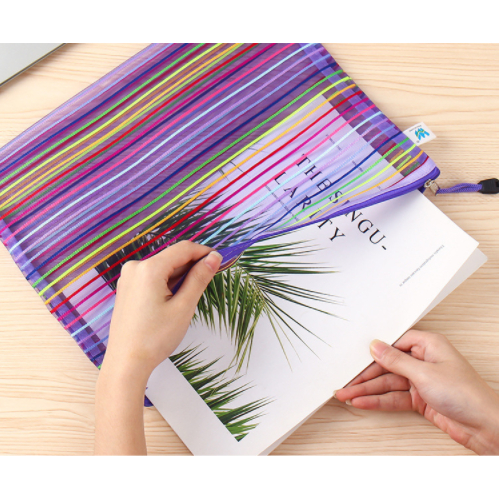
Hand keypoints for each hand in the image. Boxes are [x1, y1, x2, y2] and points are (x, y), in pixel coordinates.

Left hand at [103, 240, 222, 380]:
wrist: (126, 363)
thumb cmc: (154, 338)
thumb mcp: (184, 307)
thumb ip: (199, 278)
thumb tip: (213, 258)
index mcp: (149, 269)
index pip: (183, 249)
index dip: (204, 252)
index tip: (221, 260)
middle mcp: (135, 267)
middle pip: (172, 257)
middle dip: (193, 266)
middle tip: (211, 279)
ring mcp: (128, 278)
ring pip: (163, 268)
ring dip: (180, 276)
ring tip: (190, 297)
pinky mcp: (127, 288)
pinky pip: (153, 277)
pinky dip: (167, 283)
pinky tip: (174, 300)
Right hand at [335, 330, 498, 454]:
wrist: (486, 426)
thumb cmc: (466, 394)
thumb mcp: (425, 373)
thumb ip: (396, 360)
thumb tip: (376, 347)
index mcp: (428, 345)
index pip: (392, 344)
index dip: (373, 353)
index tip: (355, 359)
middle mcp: (423, 361)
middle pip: (386, 367)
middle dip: (365, 376)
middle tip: (345, 383)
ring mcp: (421, 381)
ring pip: (387, 384)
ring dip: (367, 391)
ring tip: (347, 395)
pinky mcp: (420, 399)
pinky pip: (393, 398)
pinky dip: (378, 401)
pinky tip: (363, 403)